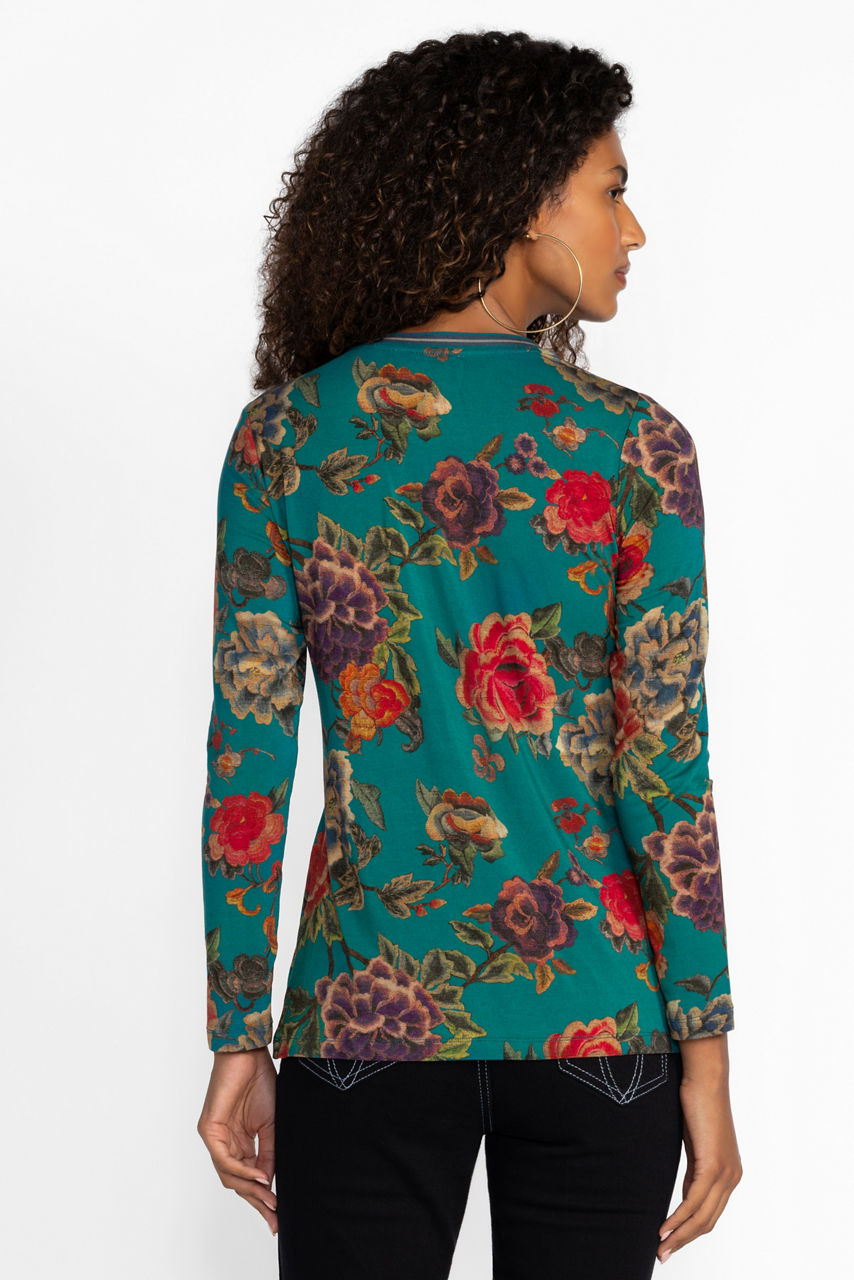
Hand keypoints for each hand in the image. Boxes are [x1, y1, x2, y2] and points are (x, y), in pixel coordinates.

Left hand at [197, 1046, 277, 1235]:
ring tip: (271, 1201)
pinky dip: (242, 1171)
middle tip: (275, 1220)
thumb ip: (269, 1153)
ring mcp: (215, 1138)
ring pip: (229, 1176)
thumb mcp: (271, 1124)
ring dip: (251, 1191)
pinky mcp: (209, 1130)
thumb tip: (270, 1182)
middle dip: (257, 1203)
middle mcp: (224, 1143)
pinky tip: (260, 1177)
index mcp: (239, 1143)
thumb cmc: (260, 1081)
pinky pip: (224, 1160)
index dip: (263, 1198)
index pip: (248, 1178)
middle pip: (237, 1183)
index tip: (278, 1216)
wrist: (249, 1053)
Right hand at [657, 1036, 741, 1263]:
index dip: (690, 1231)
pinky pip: (694, 1202)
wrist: (706, 1079)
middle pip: (708, 1222)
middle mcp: (732, 1177)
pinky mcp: (713, 1166)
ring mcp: (725, 1173)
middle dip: (684, 1241)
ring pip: (702, 1217)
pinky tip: (664, 1228)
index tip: (670, 1242)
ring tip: (660, 1248)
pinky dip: (678, 1219)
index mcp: (729, 1173)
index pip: (710, 1213)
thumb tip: (687, 1193)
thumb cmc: (698, 1103)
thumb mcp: (696, 1145)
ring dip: (679, 1236)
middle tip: (662, 1255)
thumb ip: (695, 1171)